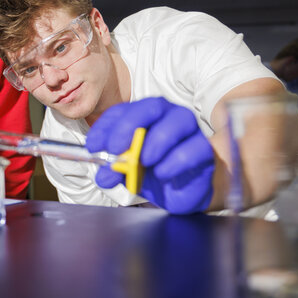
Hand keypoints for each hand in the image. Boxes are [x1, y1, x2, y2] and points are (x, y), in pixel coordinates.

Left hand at [85, 98, 213, 213]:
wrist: (180, 191)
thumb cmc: (152, 171)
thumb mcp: (127, 170)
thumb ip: (115, 169)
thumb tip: (103, 175)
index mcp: (145, 115)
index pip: (123, 111)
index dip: (106, 127)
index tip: (93, 147)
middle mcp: (168, 115)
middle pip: (152, 106)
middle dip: (129, 126)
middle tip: (114, 149)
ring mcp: (189, 130)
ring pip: (178, 121)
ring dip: (155, 141)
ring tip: (142, 161)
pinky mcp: (204, 150)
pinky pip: (193, 149)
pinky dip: (174, 161)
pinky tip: (161, 173)